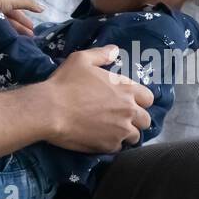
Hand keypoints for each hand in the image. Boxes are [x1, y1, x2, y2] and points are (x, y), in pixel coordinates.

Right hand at [40, 45, 154, 151]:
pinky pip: (119, 148)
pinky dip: (112, 144)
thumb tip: (114, 50)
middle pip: (146, 120)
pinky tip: (101, 139)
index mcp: (126, 89)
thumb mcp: (82, 60)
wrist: (50, 110)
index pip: (149, 98)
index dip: (140, 101)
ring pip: (135, 137)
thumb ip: (101, 54)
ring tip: (112, 131)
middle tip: (121, 119)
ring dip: (126, 134)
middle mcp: (128, 111)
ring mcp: (120, 130)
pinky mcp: (109, 146)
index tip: (129, 102)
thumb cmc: (65, 83)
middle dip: (137, 120)